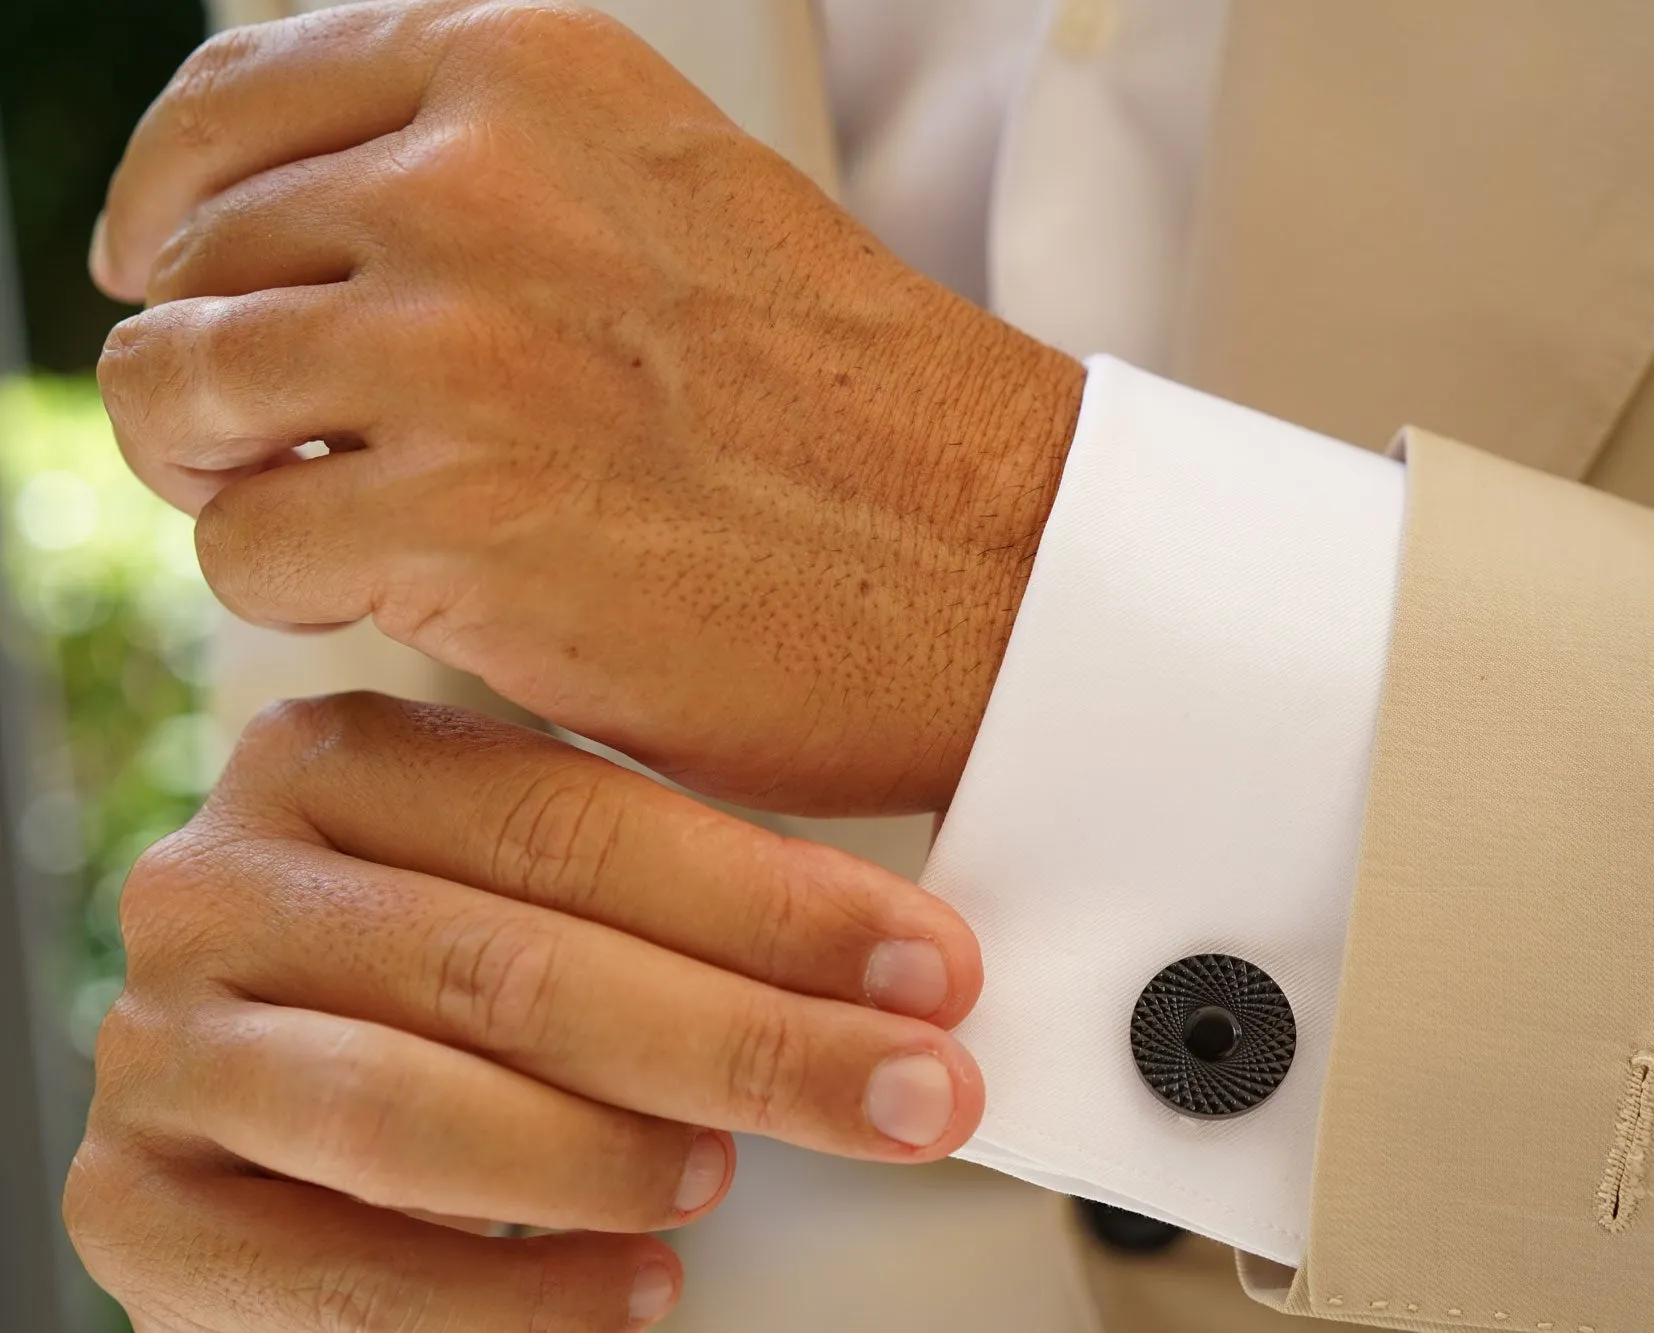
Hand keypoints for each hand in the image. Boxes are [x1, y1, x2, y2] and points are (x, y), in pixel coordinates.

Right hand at [65, 692, 983, 1332]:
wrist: (289, 1131)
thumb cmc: (457, 992)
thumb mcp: (550, 908)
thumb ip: (679, 913)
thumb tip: (911, 974)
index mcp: (330, 760)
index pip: (570, 822)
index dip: (770, 904)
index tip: (932, 968)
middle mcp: (219, 882)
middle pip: (511, 966)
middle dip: (746, 1042)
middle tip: (912, 1095)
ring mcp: (160, 1045)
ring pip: (413, 1110)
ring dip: (609, 1159)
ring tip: (726, 1180)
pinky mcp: (134, 1208)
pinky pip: (334, 1274)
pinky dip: (512, 1298)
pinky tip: (639, 1290)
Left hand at [93, 0, 1084, 815]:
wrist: (994, 562)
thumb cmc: (851, 411)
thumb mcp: (667, 200)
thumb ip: (487, 183)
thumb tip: (280, 243)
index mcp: (532, 73)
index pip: (235, 99)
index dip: (179, 204)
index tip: (176, 275)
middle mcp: (476, 180)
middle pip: (191, 252)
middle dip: (218, 364)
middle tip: (291, 448)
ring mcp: (458, 345)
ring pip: (178, 393)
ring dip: (227, 477)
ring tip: (330, 524)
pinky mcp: (456, 518)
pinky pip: (240, 548)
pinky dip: (293, 591)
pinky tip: (396, 596)